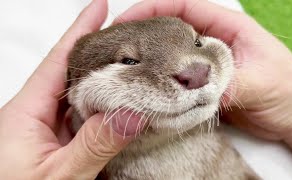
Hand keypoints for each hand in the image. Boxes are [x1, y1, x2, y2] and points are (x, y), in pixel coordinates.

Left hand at [0, 0, 142, 178]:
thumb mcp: (57, 178)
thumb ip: (93, 146)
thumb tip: (131, 114)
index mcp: (26, 113)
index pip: (59, 60)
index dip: (80, 30)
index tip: (100, 6)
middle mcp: (38, 116)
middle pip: (73, 73)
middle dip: (102, 53)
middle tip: (131, 37)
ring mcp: (52, 131)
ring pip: (84, 97)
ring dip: (109, 83)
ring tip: (135, 68)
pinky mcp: (62, 145)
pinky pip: (88, 120)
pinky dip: (108, 111)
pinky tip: (125, 108)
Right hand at [116, 0, 291, 178]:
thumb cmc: (291, 90)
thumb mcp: (261, 81)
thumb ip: (228, 83)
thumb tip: (196, 91)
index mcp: (228, 27)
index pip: (184, 5)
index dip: (152, 7)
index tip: (126, 20)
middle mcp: (213, 42)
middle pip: (171, 28)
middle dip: (143, 33)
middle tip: (119, 47)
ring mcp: (207, 64)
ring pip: (171, 56)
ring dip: (150, 60)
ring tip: (126, 68)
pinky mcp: (204, 84)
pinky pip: (178, 79)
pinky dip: (163, 83)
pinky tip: (149, 90)